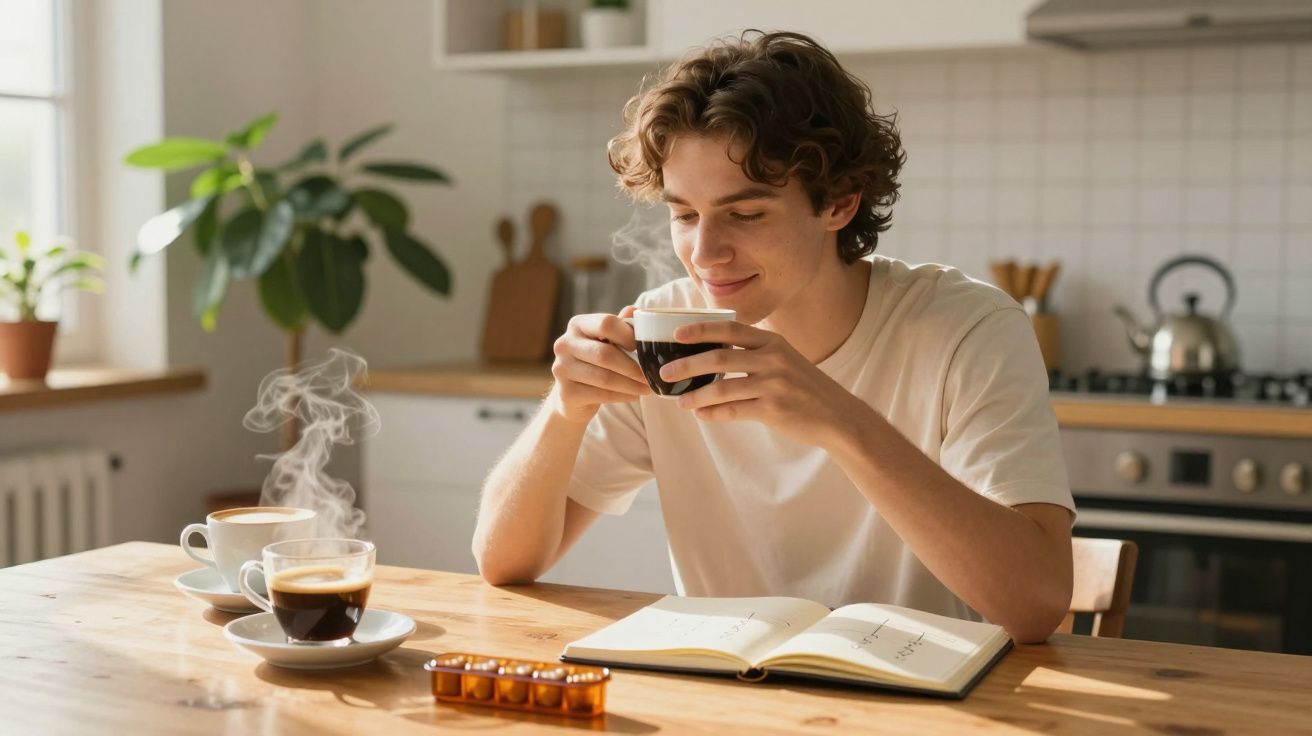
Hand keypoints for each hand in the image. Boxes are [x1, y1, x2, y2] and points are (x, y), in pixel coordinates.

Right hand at [549, 305, 650, 422]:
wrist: (573, 393)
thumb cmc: (596, 361)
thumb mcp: (607, 340)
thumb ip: (621, 326)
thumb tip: (636, 311)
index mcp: (577, 325)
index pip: (606, 323)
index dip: (628, 335)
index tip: (645, 347)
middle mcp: (564, 344)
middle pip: (605, 354)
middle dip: (633, 367)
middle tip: (652, 374)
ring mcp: (562, 369)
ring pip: (605, 378)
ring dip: (631, 384)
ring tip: (648, 387)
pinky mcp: (566, 393)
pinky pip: (601, 395)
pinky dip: (622, 396)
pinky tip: (634, 395)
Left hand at [659, 320, 869, 448]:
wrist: (837, 415)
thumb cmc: (804, 387)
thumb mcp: (784, 359)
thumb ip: (754, 352)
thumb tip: (712, 352)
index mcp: (772, 342)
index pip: (730, 329)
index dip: (701, 330)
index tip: (677, 334)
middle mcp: (773, 359)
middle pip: (719, 358)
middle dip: (687, 365)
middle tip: (664, 372)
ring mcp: (774, 384)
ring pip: (723, 388)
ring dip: (696, 395)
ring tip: (678, 401)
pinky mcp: (774, 409)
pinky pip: (735, 410)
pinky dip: (714, 413)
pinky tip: (701, 415)